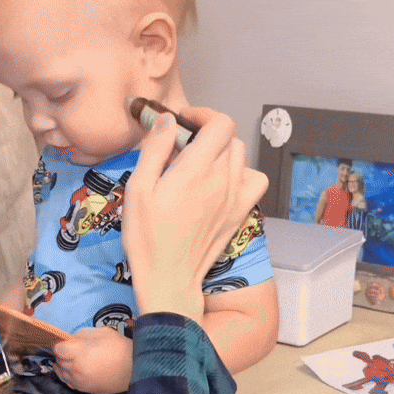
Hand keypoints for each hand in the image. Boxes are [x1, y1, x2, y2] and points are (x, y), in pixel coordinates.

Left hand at [53, 327, 132, 393]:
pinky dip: (67, 375)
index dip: (61, 343)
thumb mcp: (102, 332)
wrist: (134, 369)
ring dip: (63, 365)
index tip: (67, 342)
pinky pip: (68, 382)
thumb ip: (82, 335)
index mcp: (78, 354)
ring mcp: (79, 382)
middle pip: (59, 360)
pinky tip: (74, 370)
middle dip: (62, 354)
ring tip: (72, 359)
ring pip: (61, 373)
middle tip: (72, 348)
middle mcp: (75, 369)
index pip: (58, 349)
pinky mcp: (84, 389)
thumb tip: (72, 339)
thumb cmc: (119, 348)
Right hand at [122, 108, 268, 323]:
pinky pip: (255, 181)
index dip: (202, 115)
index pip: (220, 123)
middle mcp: (223, 179)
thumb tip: (167, 121)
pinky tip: (222, 183)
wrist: (169, 278)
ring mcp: (236, 197)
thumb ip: (154, 150)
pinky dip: (242, 174)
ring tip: (200, 165)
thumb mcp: (138, 189)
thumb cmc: (147, 236)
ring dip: (223, 153)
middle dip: (206, 134)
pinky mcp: (241, 213)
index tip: (183, 122)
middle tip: (182, 148)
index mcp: (197, 169)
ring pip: (241, 157)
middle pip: (229, 139)